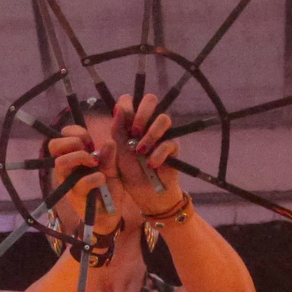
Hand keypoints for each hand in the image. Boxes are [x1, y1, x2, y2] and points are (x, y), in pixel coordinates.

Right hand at [47, 125, 121, 235]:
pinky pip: (82, 183)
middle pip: (53, 146)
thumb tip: (109, 142)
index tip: (89, 139)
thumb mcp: (111, 170)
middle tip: (88, 150)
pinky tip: (103, 180)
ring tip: (94, 163)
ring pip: (61, 163)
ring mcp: (68, 183)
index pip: (62, 137)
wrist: (110, 215)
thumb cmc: (107, 190)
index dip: (74, 132)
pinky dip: (95, 178)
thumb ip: (109, 157)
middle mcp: (66, 169)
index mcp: (73, 158)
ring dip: (79, 157)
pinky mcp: (76, 198)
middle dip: (72, 142)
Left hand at [111, 94, 179, 214]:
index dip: (126, 103)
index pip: (130, 100)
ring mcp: (162, 133)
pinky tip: (150, 164)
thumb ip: (117, 128)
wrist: (143, 191)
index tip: (120, 117)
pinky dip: (157, 154)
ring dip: (150, 134)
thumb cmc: (129, 170)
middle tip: (134, 132)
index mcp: (131, 121)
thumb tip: (119, 108)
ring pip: (164, 118)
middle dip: (142, 114)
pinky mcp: (173, 147)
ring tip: (141, 151)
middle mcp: (148, 123)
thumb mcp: (118, 150)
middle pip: (151, 99)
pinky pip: (168, 143)